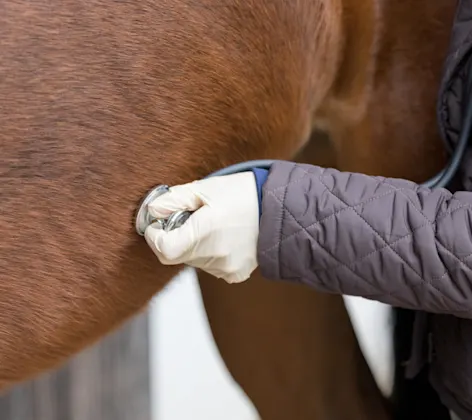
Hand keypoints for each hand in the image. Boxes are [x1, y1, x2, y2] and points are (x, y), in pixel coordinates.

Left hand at [144, 172, 258, 282]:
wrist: (278, 209)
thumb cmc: (243, 194)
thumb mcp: (205, 188)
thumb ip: (173, 200)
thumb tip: (151, 212)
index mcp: (205, 231)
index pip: (164, 249)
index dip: (154, 236)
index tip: (157, 224)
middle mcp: (215, 255)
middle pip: (175, 255)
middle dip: (174, 237)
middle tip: (190, 218)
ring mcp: (226, 268)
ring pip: (192, 260)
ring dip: (193, 245)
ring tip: (212, 225)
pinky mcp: (235, 274)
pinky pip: (209, 266)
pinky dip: (209, 253)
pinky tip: (223, 237)